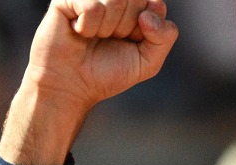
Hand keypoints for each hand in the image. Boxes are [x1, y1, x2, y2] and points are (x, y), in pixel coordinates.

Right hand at [0, 0, 177, 164]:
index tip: (134, 41)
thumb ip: (164, 37)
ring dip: (108, 28)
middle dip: (127, 28)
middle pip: (137, 0)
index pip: (156, 5)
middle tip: (110, 40)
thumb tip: (148, 14)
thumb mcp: (147, 62)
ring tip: (95, 37)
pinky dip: (88, 26)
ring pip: (116, 0)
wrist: (71, 85)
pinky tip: (78, 32)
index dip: (148, 28)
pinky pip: (93, 6)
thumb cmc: (107, 74)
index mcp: (136, 10)